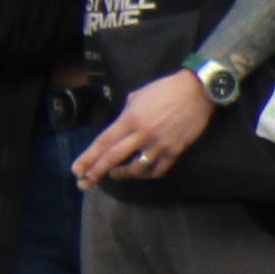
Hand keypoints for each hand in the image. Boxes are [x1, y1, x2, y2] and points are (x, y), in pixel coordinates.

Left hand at [72, 69, 218, 188]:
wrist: (197, 92)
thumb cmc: (165, 89)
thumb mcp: (137, 97)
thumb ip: (126, 115)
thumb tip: (120, 127)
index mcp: (129, 119)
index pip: (103, 142)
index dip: (88, 158)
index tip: (77, 170)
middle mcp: (142, 134)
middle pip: (114, 158)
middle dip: (96, 172)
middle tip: (84, 184)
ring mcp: (159, 144)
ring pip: (136, 168)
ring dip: (122, 174)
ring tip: (115, 174)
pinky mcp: (175, 150)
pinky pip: (158, 169)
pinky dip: (147, 174)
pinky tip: (142, 172)